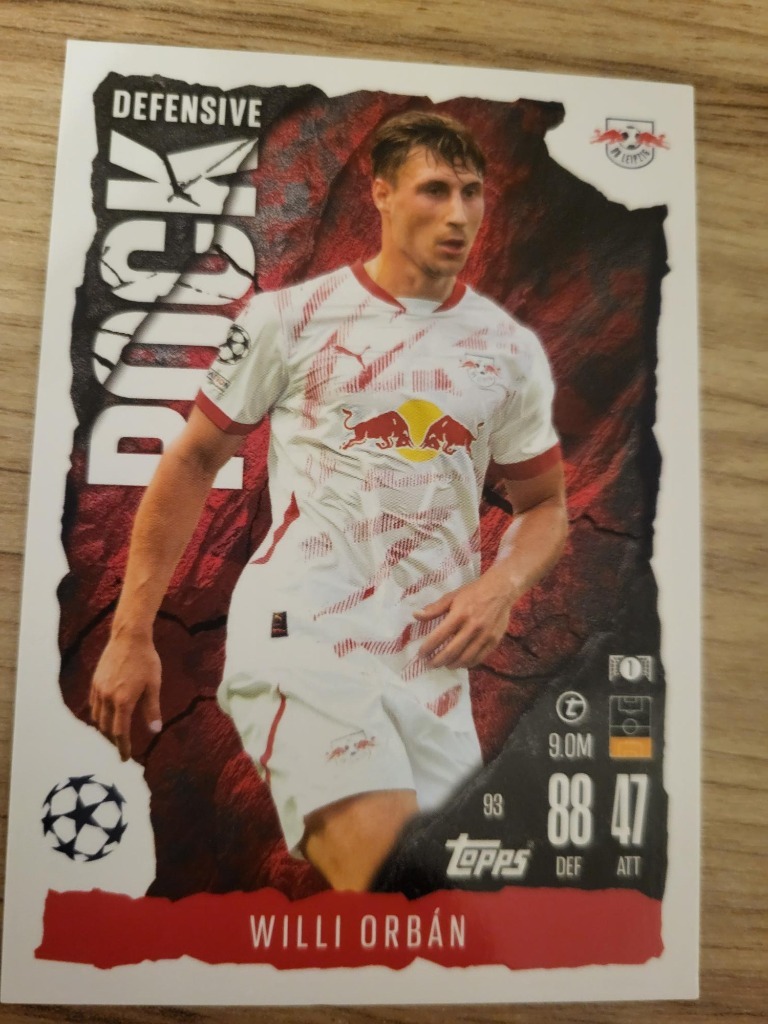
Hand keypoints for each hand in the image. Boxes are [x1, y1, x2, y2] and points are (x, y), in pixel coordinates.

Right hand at [89, 633, 162, 760]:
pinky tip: (107, 715)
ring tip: (115, 733)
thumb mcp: (153, 685)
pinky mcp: (95, 682)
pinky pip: (93, 705)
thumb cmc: (146, 660)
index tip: (125, 758)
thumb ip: (152, 709)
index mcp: (123, 701)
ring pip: (98, 718)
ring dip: (105, 729)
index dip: (123, 747)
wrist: (129, 637)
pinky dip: (99, 716)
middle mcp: (107, 698)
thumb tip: (155, 731)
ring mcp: (98, 690)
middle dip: (114, 740)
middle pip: (106, 728)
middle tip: (123, 747)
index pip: (120, 732)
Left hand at [415, 566, 517, 668]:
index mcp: (459, 614)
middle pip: (451, 651)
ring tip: (444, 665)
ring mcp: (485, 635)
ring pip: (465, 658)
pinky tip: (460, 663)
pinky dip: (467, 664)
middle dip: (437, 661)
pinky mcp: (494, 641)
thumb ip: (434, 608)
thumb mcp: (452, 596)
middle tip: (429, 664)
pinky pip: (479, 658)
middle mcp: (472, 627)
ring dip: (452, 665)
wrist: (501, 589)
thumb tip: (415, 615)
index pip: (439, 636)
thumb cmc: (473, 592)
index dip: (428, 648)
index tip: (421, 654)